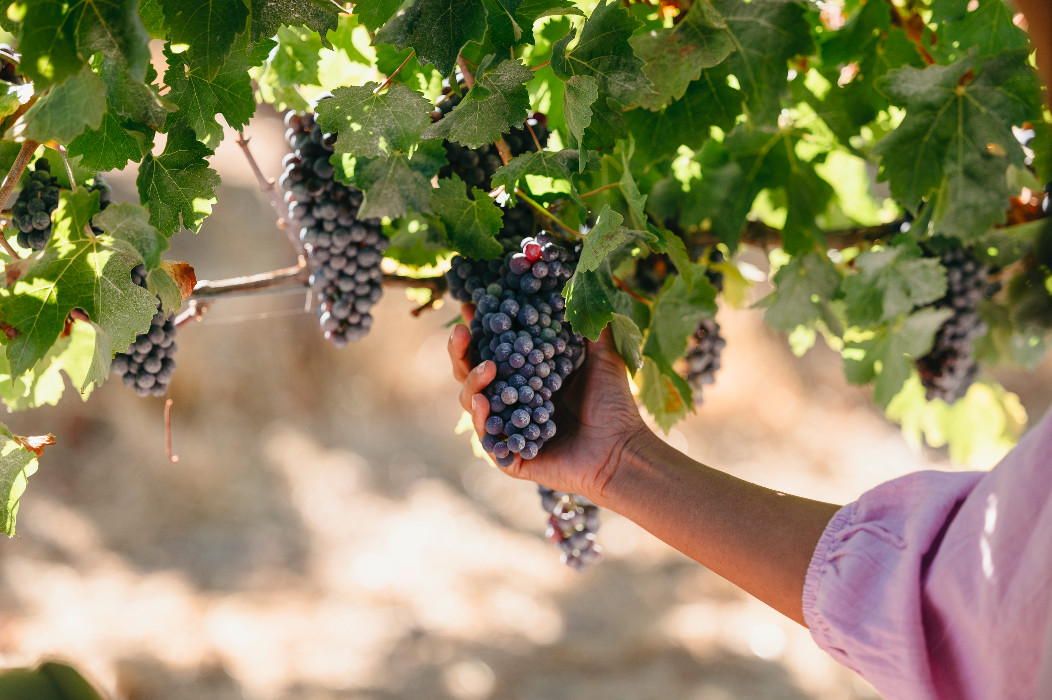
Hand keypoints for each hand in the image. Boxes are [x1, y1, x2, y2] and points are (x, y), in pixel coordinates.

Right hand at [448, 303, 649, 503]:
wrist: (622, 451)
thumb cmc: (614, 406)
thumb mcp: (602, 358)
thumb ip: (590, 325)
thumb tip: (582, 285)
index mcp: (526, 376)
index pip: (493, 348)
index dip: (479, 328)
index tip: (470, 304)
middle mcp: (511, 400)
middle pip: (471, 372)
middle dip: (460, 350)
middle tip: (461, 330)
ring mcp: (506, 428)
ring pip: (472, 401)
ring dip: (472, 381)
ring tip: (487, 366)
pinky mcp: (508, 456)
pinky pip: (486, 436)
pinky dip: (480, 418)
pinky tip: (483, 400)